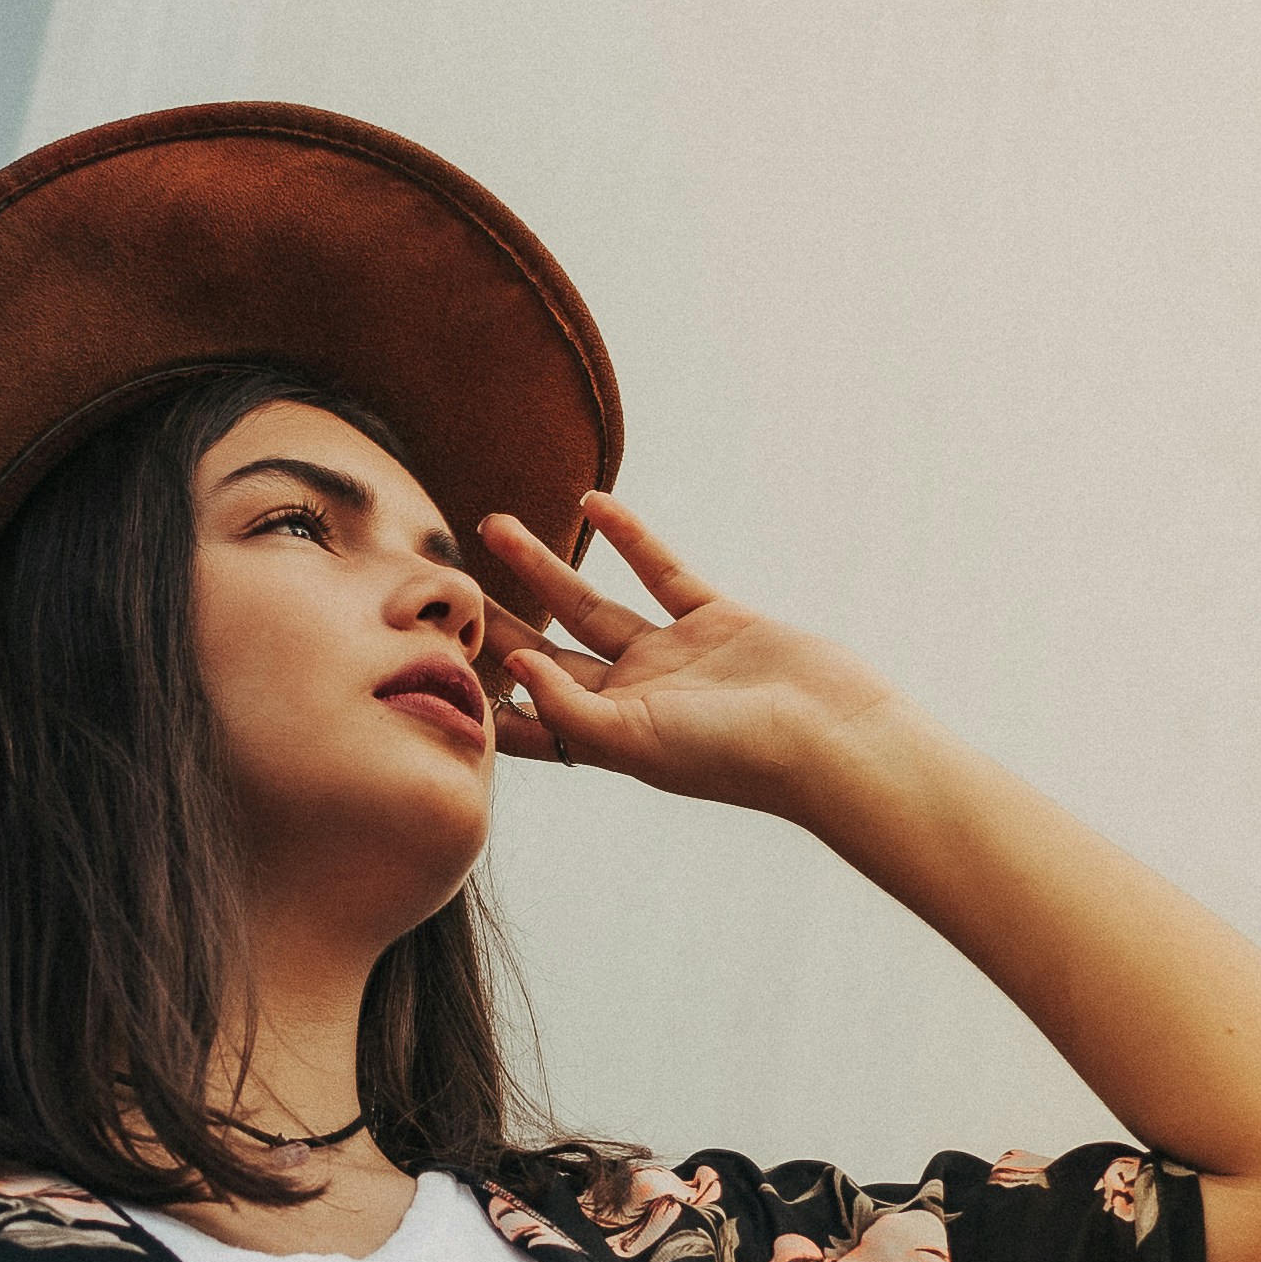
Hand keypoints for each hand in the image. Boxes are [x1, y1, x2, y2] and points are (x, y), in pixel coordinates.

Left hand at [477, 494, 899, 820]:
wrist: (835, 738)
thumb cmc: (738, 757)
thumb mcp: (640, 742)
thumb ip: (572, 709)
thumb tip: (513, 668)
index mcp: (611, 738)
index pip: (529, 720)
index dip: (480, 698)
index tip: (425, 667)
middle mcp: (636, 698)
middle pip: (547, 651)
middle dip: (496, 619)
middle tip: (444, 582)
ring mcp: (675, 657)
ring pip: (592, 603)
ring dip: (544, 566)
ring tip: (494, 525)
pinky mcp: (716, 620)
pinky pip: (660, 570)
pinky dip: (629, 537)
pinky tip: (592, 504)